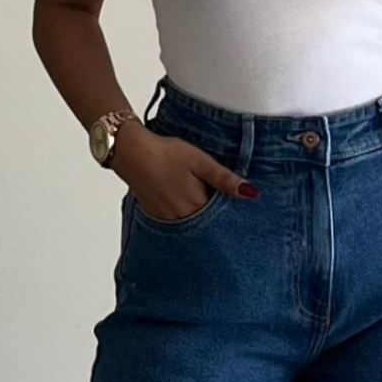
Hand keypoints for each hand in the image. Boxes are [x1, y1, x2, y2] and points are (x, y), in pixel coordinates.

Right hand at [110, 122, 257, 219]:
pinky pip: (178, 224)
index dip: (233, 217)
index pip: (223, 221)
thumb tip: (250, 192)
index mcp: (196, 206)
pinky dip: (187, 219)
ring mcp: (168, 220)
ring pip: (193, 228)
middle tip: (225, 212)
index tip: (241, 214)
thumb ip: (224, 179)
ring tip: (207, 208)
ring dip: (202, 222)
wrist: (131, 152)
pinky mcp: (158, 217)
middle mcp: (182, 219)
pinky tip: (188, 207)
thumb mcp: (200, 161)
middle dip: (219, 224)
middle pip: (208, 229)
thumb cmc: (165, 154)